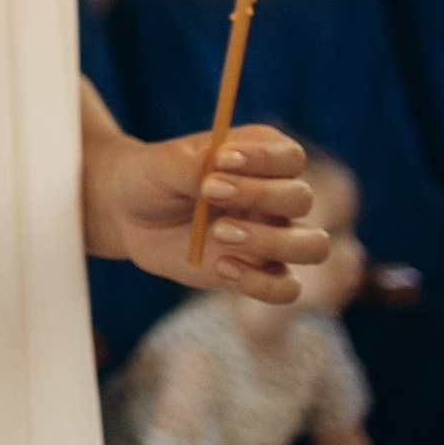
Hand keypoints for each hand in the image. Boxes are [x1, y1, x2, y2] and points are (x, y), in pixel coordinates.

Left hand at [102, 123, 324, 301]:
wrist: (131, 215)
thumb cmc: (151, 178)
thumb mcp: (159, 165)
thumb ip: (189, 165)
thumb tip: (215, 163)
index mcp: (260, 156)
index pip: (290, 157)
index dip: (264, 160)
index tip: (220, 161)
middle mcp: (275, 195)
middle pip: (302, 198)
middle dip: (260, 196)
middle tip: (209, 194)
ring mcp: (272, 235)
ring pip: (312, 245)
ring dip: (273, 242)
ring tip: (221, 234)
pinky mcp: (259, 271)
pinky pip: (288, 288)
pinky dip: (263, 284)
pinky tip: (223, 268)